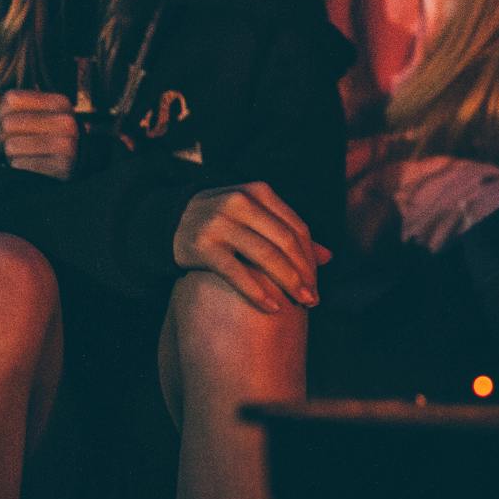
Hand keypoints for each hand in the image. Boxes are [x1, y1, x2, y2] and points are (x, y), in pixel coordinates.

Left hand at [0, 90, 79, 180]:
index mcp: (59, 102)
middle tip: (7, 142)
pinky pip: (20, 164)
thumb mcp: (36, 114)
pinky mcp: (60, 166)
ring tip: (18, 153)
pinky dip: (17, 166)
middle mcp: (65, 121)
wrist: (78, 162)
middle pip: (8, 123)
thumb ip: (8, 106)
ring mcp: (65, 145)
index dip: (0, 111)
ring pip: (11, 145)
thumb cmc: (49, 135)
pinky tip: (27, 164)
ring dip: (8, 153)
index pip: (12, 98)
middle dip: (0, 136)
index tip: (4, 121)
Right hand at [172, 181, 332, 313]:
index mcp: (258, 192)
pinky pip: (237, 272)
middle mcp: (241, 203)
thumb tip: (329, 257)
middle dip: (304, 273)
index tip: (317, 283)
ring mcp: (221, 223)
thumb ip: (288, 233)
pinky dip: (257, 291)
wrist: (169, 221)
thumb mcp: (255, 216)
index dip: (310, 257)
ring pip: (265, 256)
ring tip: (300, 304)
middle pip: (285, 242)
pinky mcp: (203, 246)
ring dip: (288, 283)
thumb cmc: (223, 221)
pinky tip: (272, 307)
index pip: (296, 227)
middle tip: (313, 300)